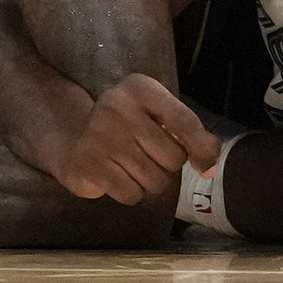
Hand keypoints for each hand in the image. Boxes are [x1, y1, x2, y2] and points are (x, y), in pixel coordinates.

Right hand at [52, 74, 220, 205]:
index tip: (206, 167)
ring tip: (130, 165)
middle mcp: (118, 107)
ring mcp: (100, 135)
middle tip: (146, 154)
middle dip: (166, 165)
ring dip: (149, 181)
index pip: (185, 122)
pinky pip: (132, 195)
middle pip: (174, 159)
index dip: (202, 150)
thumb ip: (191, 135)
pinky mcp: (88, 164)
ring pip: (156, 181)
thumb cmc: (128, 128)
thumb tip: (210, 168)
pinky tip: (116, 175)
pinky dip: (130, 192)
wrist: (73, 137)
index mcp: (140, 88)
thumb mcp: (158, 116)